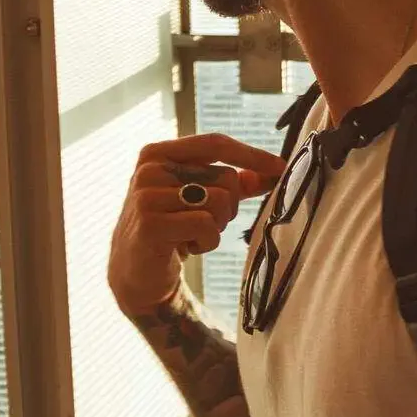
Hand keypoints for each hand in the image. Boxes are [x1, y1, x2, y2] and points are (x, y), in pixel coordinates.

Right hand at [107, 133, 281, 316]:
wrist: (136, 273)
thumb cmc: (171, 231)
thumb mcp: (200, 201)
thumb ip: (233, 184)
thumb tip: (273, 171)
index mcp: (158, 154)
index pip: (214, 144)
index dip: (251, 154)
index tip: (281, 167)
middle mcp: (149, 169)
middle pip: (225, 177)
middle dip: (228, 207)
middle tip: (203, 224)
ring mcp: (147, 196)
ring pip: (220, 201)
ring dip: (216, 227)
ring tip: (190, 235)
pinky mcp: (151, 224)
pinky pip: (207, 226)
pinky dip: (207, 242)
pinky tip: (186, 247)